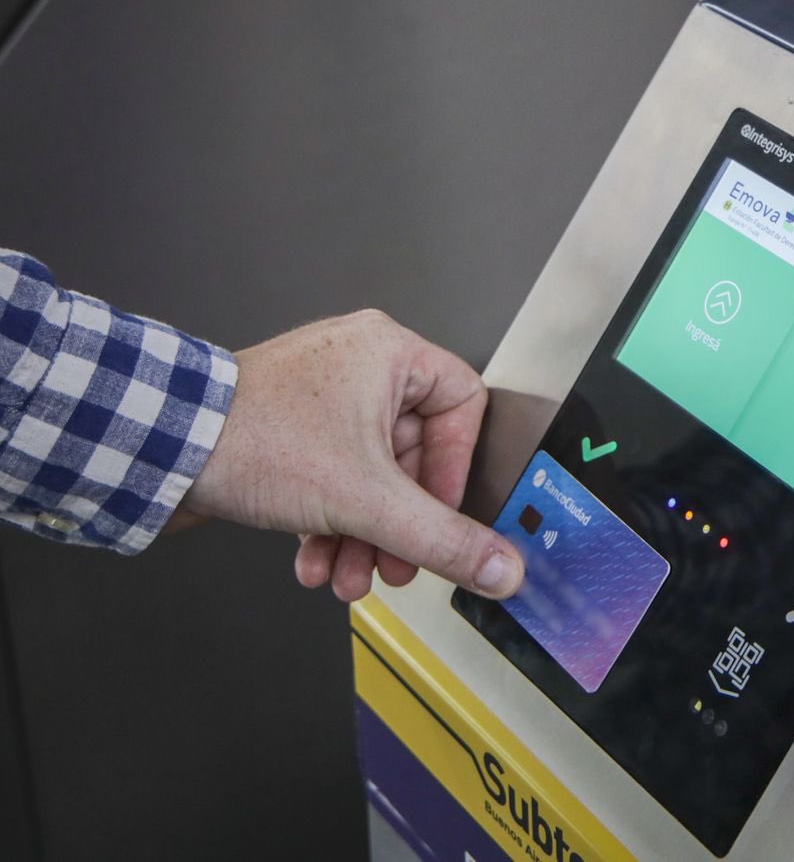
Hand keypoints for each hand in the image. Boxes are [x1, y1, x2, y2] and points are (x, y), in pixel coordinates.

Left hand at [178, 311, 524, 601]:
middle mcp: (359, 366)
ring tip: (351, 573)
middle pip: (414, 455)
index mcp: (390, 354)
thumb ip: (445, 540)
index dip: (456, 471)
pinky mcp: (289, 428)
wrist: (157, 447)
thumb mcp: (368, 501)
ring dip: (364, 534)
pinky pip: (333, 476)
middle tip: (398, 562)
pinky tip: (316, 559)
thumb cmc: (251, 438)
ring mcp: (321, 397)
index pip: (463, 409)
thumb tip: (503, 565)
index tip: (441, 514)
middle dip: (401, 523)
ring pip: (371, 474)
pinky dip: (330, 521)